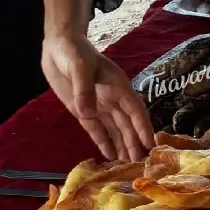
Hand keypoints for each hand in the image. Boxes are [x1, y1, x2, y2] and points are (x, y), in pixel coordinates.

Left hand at [42, 31, 154, 161]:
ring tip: (128, 165)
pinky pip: (97, 129)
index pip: (135, 110)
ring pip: (114, 129)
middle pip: (127, 124)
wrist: (59, 44)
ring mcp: (98, 105)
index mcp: (117, 86)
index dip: (143, 127)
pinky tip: (110, 155)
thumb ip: (84, 90)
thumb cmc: (73, 51)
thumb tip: (89, 114)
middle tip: (139, 164)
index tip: (151, 144)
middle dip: (134, 142)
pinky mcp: (84, 110)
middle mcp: (112, 98)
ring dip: (122, 145)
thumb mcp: (79, 67)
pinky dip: (104, 142)